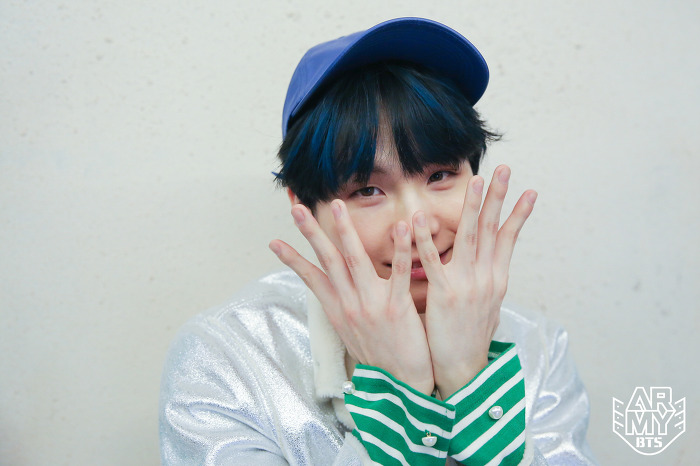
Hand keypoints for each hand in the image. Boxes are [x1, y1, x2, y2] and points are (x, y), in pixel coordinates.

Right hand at [269, 200, 434, 394]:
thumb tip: (335, 294)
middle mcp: (350, 305)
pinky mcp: (397, 308)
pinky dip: (399, 249)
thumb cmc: (381, 358)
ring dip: (344, 230)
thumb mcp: (353, 335)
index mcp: (338, 311)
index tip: (273, 242)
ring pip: (354, 260)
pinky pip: (397, 273)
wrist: (401, 387)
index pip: (311, 279)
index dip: (292, 259)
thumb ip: (345, 309)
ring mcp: (371, 305)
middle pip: (326, 261)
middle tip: (296, 207)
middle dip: (310, 233)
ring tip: (337, 206)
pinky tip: (400, 227)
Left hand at [412, 165, 536, 397]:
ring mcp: (468, 285)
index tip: (530, 191)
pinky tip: (421, 218)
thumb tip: (488, 267)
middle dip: (499, 197)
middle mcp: (486, 278)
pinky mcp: (445, 295)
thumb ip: (484, 282)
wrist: (463, 370)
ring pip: (470, 237)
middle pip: (492, 229)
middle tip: (504, 169)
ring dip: (472, 207)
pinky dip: (427, 239)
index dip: (518, 214)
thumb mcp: (485, 307)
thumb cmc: (469, 337)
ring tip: (476, 181)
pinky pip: (435, 261)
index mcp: (496, 280)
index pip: (508, 239)